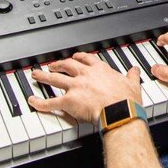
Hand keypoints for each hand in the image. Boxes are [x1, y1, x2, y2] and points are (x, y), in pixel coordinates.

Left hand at [28, 52, 142, 123]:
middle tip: (52, 65)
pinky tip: (32, 101)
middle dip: (58, 64)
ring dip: (44, 76)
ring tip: (36, 74)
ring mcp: (75, 87)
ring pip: (55, 79)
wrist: (119, 110)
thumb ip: (131, 75)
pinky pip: (50, 102)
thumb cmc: (126, 99)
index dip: (79, 57)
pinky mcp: (68, 101)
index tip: (75, 57)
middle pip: (67, 65)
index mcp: (100, 70)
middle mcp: (85, 75)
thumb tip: (135, 71)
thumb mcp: (132, 83)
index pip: (86, 59)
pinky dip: (40, 102)